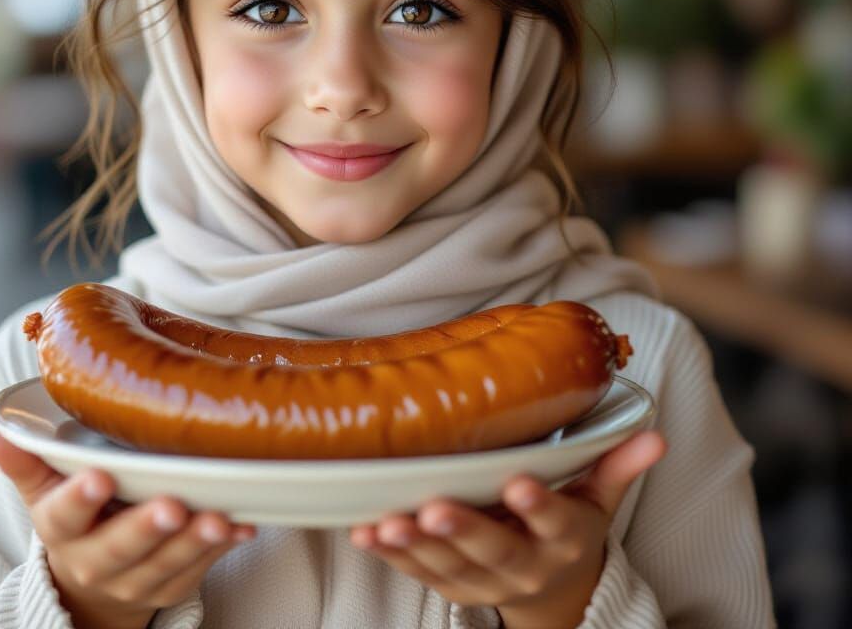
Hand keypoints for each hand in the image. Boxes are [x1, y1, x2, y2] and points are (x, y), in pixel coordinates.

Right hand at [0, 430, 257, 628]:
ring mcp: (134, 579)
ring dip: (193, 541)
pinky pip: (197, 571)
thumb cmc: (74, 517)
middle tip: (171, 505)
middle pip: (118, 547)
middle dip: (146, 527)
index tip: (99, 477)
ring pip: (164, 565)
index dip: (80, 499)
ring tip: (218, 517)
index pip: (63, 516)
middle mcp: (94, 560)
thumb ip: (27, 459)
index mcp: (61, 529)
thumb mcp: (45, 489)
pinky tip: (241, 525)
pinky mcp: (169, 587)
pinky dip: (221, 548)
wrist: (89, 582)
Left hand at [348, 429, 666, 627]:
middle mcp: (526, 563)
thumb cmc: (571, 525)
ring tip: (387, 523)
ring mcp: (486, 580)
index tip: (518, 484)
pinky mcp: (454, 586)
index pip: (553, 520)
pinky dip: (392, 556)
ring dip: (416, 545)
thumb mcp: (599, 497)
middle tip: (434, 507)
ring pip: (449, 566)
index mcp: (564, 537)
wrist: (555, 590)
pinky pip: (420, 574)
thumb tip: (656, 434)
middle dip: (462, 529)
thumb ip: (618, 464)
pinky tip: (366, 533)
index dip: (537, 506)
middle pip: (493, 550)